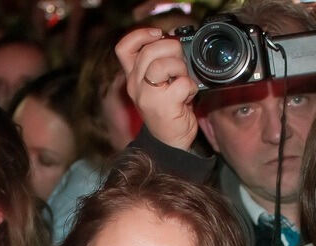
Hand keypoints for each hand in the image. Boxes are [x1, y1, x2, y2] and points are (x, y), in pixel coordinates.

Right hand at [116, 28, 198, 150]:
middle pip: (148, 51)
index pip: (124, 48)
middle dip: (171, 49)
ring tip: (183, 80)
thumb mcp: (157, 85)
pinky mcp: (165, 106)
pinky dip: (191, 87)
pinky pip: (183, 83)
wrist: (170, 142)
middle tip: (179, 61)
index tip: (158, 34)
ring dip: (181, 68)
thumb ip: (159, 63)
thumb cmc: (167, 110)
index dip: (141, 35)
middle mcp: (136, 86)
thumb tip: (175, 41)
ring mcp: (148, 96)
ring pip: (164, 65)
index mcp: (133, 78)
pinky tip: (189, 95)